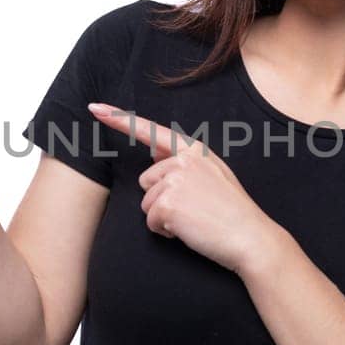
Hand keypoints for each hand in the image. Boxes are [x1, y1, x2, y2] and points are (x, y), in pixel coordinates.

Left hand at [87, 103, 285, 274]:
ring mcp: (175, 179)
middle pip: (146, 182)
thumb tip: (153, 150)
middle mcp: (183, 159)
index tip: (95, 108)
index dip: (119, 119)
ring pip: (146, 203)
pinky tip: (189, 230)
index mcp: (193, 149)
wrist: (250, 237)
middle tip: (195, 210)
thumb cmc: (232, 211)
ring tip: (194, 220)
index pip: (151, 131)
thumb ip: (183, 161)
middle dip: (162, 200)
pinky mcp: (167, 203)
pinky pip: (150, 222)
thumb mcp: (212, 175)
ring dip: (164, 218)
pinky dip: (165, 231)